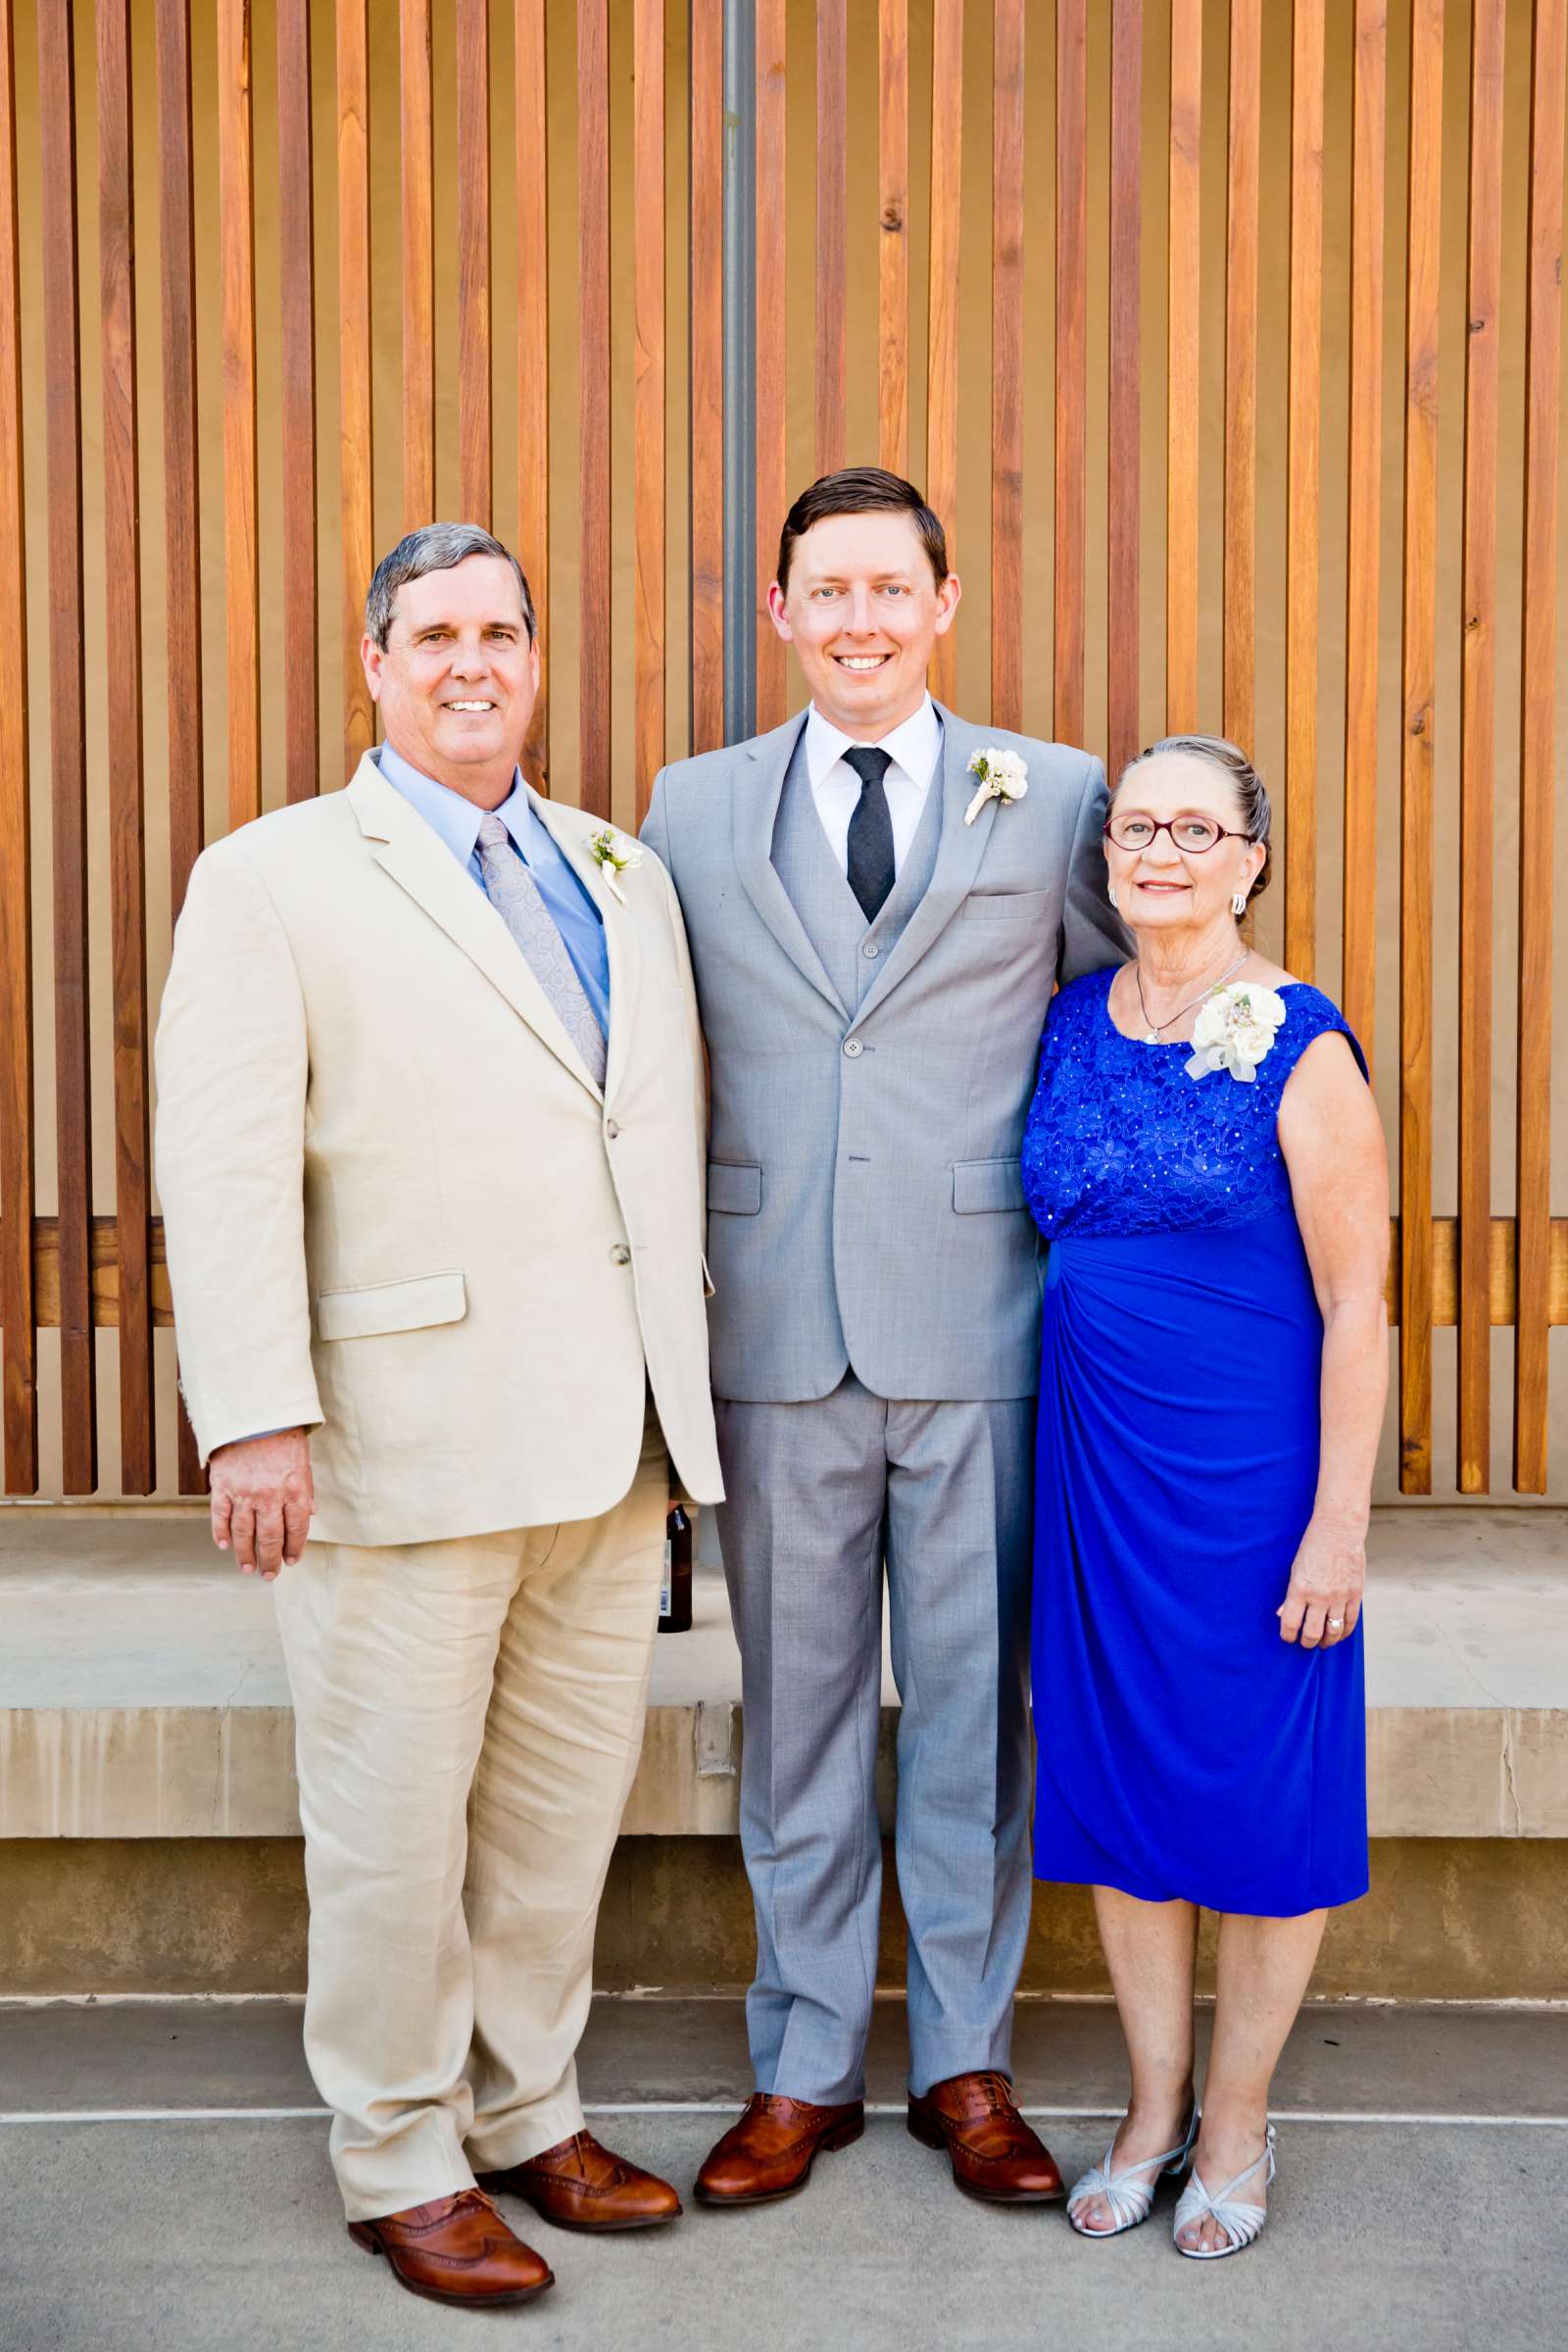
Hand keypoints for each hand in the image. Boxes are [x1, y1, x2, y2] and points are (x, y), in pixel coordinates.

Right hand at [209, 1429, 313, 1580]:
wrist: (253, 1413)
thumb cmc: (282, 1435)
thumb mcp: (303, 1461)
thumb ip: (305, 1489)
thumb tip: (310, 1514)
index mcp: (294, 1489)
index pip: (297, 1528)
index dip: (294, 1548)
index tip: (291, 1561)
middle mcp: (270, 1496)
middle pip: (271, 1537)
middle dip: (270, 1560)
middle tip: (269, 1574)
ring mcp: (244, 1493)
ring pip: (244, 1533)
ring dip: (246, 1553)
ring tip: (247, 1567)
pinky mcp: (223, 1486)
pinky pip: (220, 1516)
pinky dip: (221, 1533)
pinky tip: (224, 1545)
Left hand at [1277, 1516, 1363, 1648]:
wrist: (1339, 1531)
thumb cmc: (1313, 1547)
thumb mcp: (1294, 1569)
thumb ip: (1290, 1595)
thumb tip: (1281, 1615)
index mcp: (1299, 1589)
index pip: (1290, 1623)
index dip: (1287, 1635)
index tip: (1287, 1638)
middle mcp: (1319, 1596)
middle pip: (1312, 1633)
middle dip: (1307, 1643)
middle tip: (1305, 1643)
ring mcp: (1339, 1597)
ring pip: (1333, 1631)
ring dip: (1326, 1641)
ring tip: (1322, 1642)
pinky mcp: (1355, 1595)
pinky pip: (1350, 1622)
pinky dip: (1344, 1632)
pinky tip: (1339, 1634)